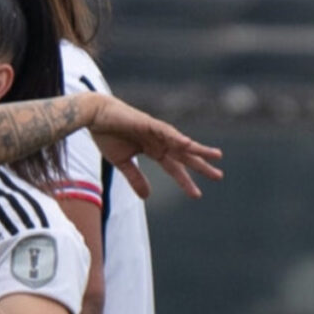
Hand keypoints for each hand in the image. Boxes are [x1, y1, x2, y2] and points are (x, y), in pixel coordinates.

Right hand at [86, 94, 222, 198]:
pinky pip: (166, 132)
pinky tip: (189, 144)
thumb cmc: (106, 135)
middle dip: (201, 164)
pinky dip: (177, 138)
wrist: (94, 116)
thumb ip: (135, 178)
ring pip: (181, 142)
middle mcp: (158, 140)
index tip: (196, 194)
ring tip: (215, 156)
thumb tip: (146, 197)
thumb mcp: (121, 163)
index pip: (173, 167)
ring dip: (198, 149)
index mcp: (153, 149)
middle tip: (219, 176)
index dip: (184, 180)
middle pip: (183, 155)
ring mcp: (155, 131)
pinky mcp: (148, 123)